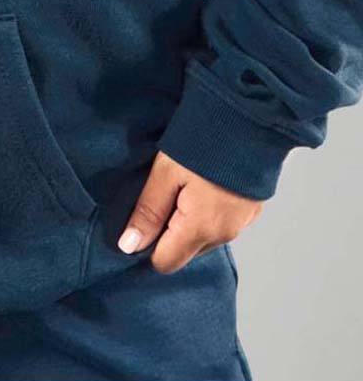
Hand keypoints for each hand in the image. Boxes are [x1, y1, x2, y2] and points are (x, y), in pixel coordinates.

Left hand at [118, 151, 262, 272]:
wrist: (249, 118)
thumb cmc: (204, 141)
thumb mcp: (165, 172)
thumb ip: (148, 212)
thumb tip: (129, 245)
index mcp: (201, 228)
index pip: (165, 262)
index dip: (148, 246)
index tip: (143, 219)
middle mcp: (224, 234)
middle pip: (184, 252)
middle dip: (168, 234)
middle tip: (163, 196)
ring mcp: (242, 224)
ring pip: (203, 239)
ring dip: (189, 223)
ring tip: (183, 187)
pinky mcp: (251, 211)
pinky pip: (220, 225)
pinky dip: (207, 214)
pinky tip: (202, 186)